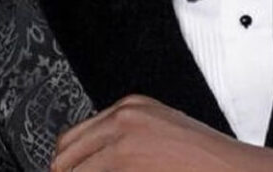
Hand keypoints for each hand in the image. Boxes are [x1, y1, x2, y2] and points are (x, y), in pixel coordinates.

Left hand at [50, 94, 272, 171]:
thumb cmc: (208, 163)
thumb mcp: (162, 139)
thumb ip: (127, 145)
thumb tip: (91, 166)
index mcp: (132, 107)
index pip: (75, 138)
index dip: (71, 167)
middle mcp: (124, 116)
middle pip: (64, 154)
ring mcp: (122, 137)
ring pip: (68, 170)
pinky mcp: (122, 160)